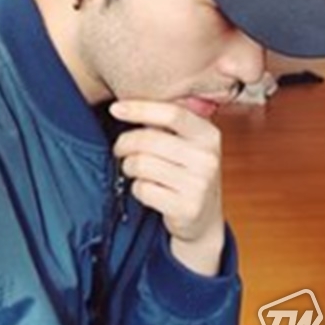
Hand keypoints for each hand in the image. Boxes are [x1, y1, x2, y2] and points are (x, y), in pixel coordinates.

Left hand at [110, 100, 224, 275]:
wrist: (204, 216)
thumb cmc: (188, 171)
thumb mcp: (189, 143)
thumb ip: (166, 124)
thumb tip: (125, 107)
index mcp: (208, 134)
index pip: (171, 113)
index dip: (140, 108)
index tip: (115, 108)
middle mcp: (207, 158)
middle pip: (148, 140)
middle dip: (124, 143)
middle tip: (119, 148)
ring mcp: (199, 184)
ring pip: (141, 164)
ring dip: (129, 167)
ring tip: (135, 169)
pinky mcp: (186, 208)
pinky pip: (143, 189)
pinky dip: (137, 188)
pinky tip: (148, 188)